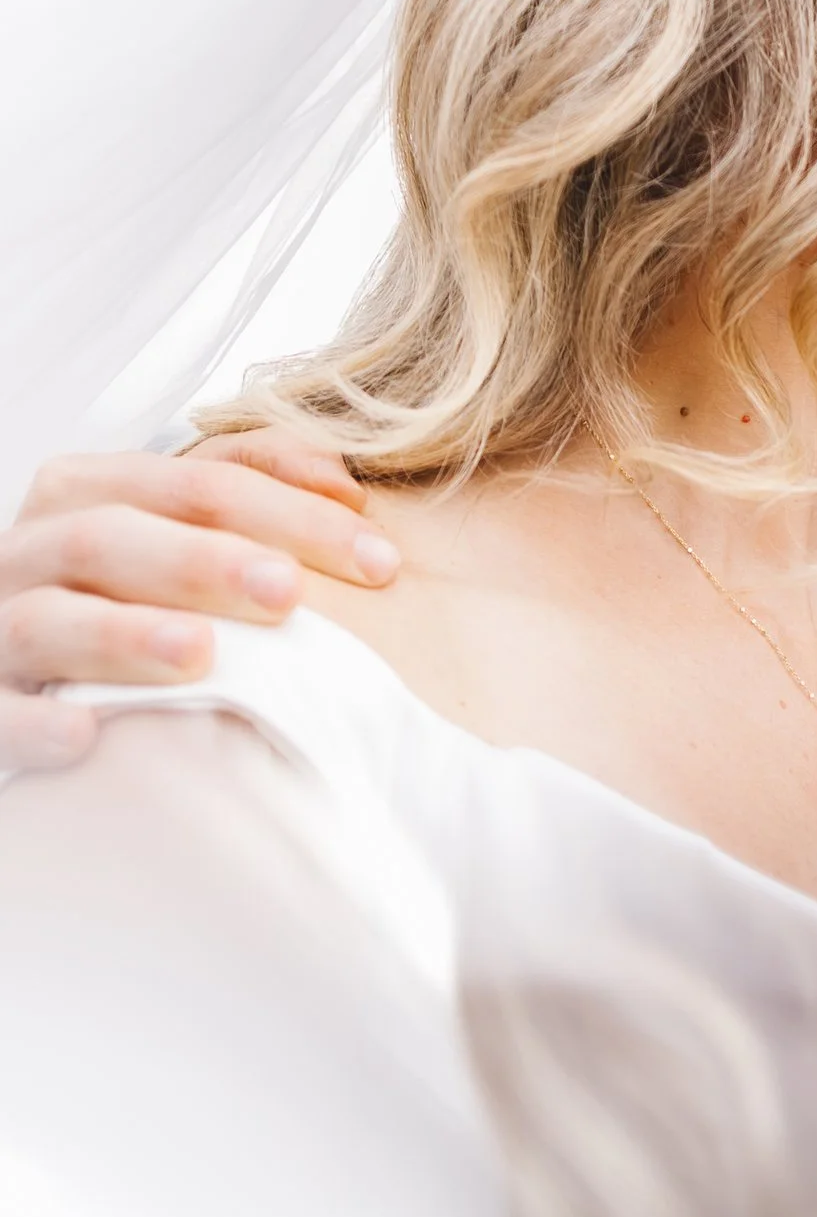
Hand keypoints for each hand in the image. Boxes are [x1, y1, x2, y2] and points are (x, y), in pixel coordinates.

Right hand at [0, 435, 395, 771]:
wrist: (20, 666)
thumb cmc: (119, 594)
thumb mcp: (175, 529)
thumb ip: (253, 486)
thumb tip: (343, 480)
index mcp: (86, 493)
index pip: (193, 484)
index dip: (288, 512)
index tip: (379, 561)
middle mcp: (32, 551)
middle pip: (110, 536)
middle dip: (203, 561)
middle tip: (288, 593)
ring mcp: (0, 628)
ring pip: (46, 618)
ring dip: (122, 635)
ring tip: (199, 654)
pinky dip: (35, 723)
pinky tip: (86, 736)